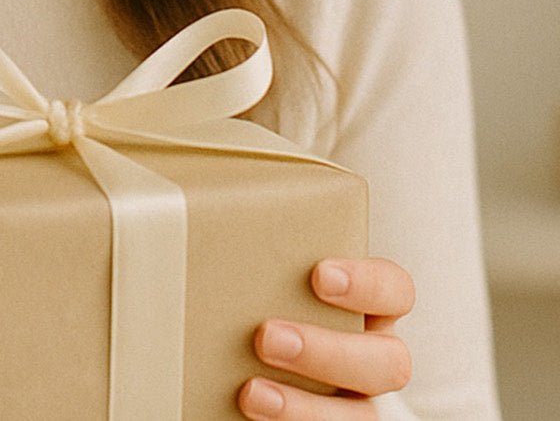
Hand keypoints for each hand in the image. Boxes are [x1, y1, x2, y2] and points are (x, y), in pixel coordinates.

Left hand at [237, 257, 414, 417]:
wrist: (237, 358)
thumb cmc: (262, 299)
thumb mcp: (270, 270)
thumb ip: (264, 246)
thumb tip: (210, 205)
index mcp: (368, 307)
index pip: (395, 290)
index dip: (368, 283)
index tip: (319, 274)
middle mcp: (372, 356)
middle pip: (387, 362)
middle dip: (327, 351)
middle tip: (266, 335)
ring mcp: (356, 400)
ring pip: (362, 415)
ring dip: (307, 406)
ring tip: (252, 391)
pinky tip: (254, 413)